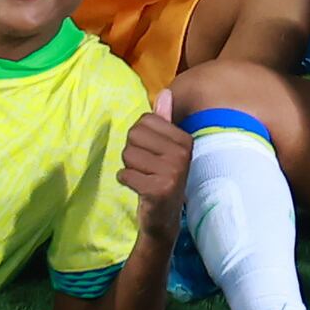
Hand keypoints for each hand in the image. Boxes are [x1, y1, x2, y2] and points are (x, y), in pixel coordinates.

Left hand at [119, 92, 193, 220]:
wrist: (164, 217)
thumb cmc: (162, 177)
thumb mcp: (165, 147)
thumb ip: (163, 119)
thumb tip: (165, 92)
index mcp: (184, 140)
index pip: (143, 121)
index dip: (139, 138)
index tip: (152, 155)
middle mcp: (182, 154)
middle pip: (133, 136)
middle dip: (132, 153)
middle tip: (146, 168)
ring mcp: (172, 172)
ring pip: (127, 155)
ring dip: (130, 168)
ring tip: (144, 178)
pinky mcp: (159, 189)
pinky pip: (125, 174)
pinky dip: (126, 181)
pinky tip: (140, 188)